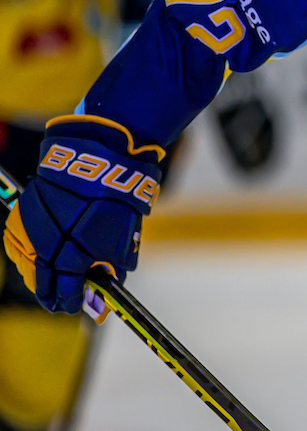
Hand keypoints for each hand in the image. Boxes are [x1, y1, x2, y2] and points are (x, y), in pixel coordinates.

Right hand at [4, 125, 161, 313]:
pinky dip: (30, 258)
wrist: (94, 164)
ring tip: (48, 285)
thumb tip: (110, 288)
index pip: (69, 292)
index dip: (74, 302)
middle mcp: (46, 252)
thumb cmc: (114, 201)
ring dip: (39, 278)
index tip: (77, 306)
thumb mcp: (124, 239)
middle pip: (43, 285)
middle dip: (54, 296)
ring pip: (29, 269)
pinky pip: (20, 250)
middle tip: (60, 304)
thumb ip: (114, 268)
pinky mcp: (19, 222)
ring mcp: (29, 237)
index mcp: (73, 259)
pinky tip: (38, 261)